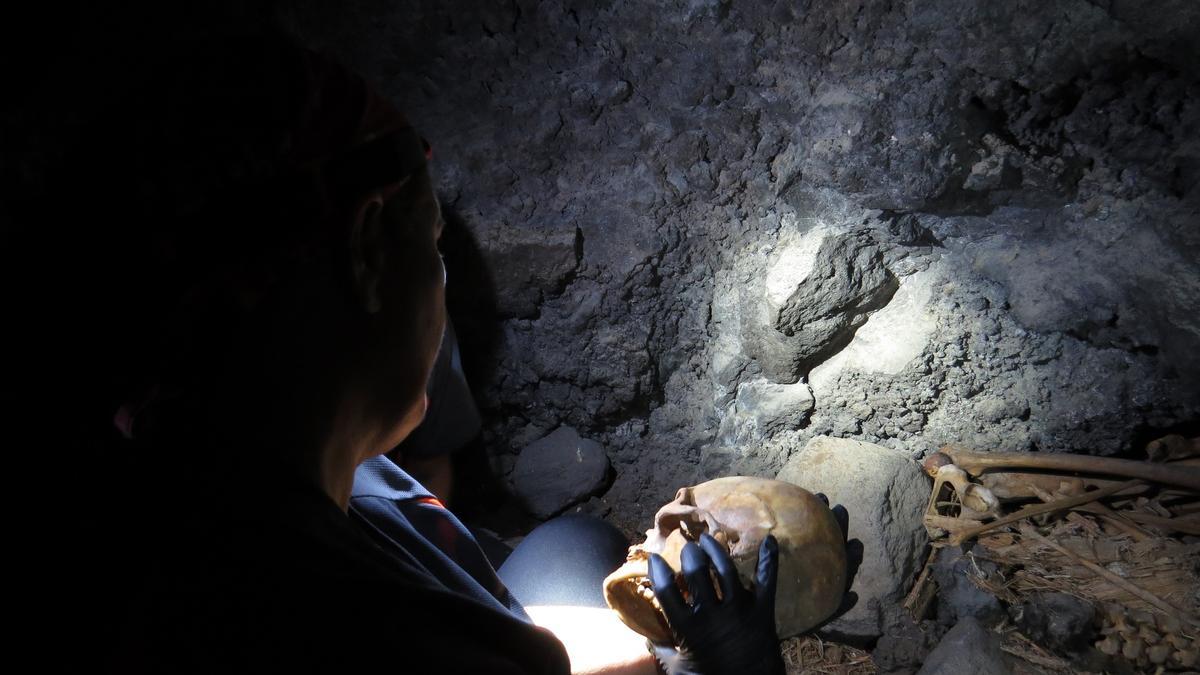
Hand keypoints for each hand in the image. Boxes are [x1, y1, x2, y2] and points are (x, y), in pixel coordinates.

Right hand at [647, 533, 784, 674]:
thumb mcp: (677, 669)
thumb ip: (662, 650)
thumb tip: (648, 636)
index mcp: (688, 628)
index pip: (666, 590)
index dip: (657, 569)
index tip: (654, 557)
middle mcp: (712, 614)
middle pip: (696, 572)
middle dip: (691, 554)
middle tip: (690, 548)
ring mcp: (739, 610)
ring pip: (726, 569)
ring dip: (716, 550)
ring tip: (709, 539)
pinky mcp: (762, 611)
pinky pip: (767, 581)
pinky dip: (769, 559)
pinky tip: (769, 540)